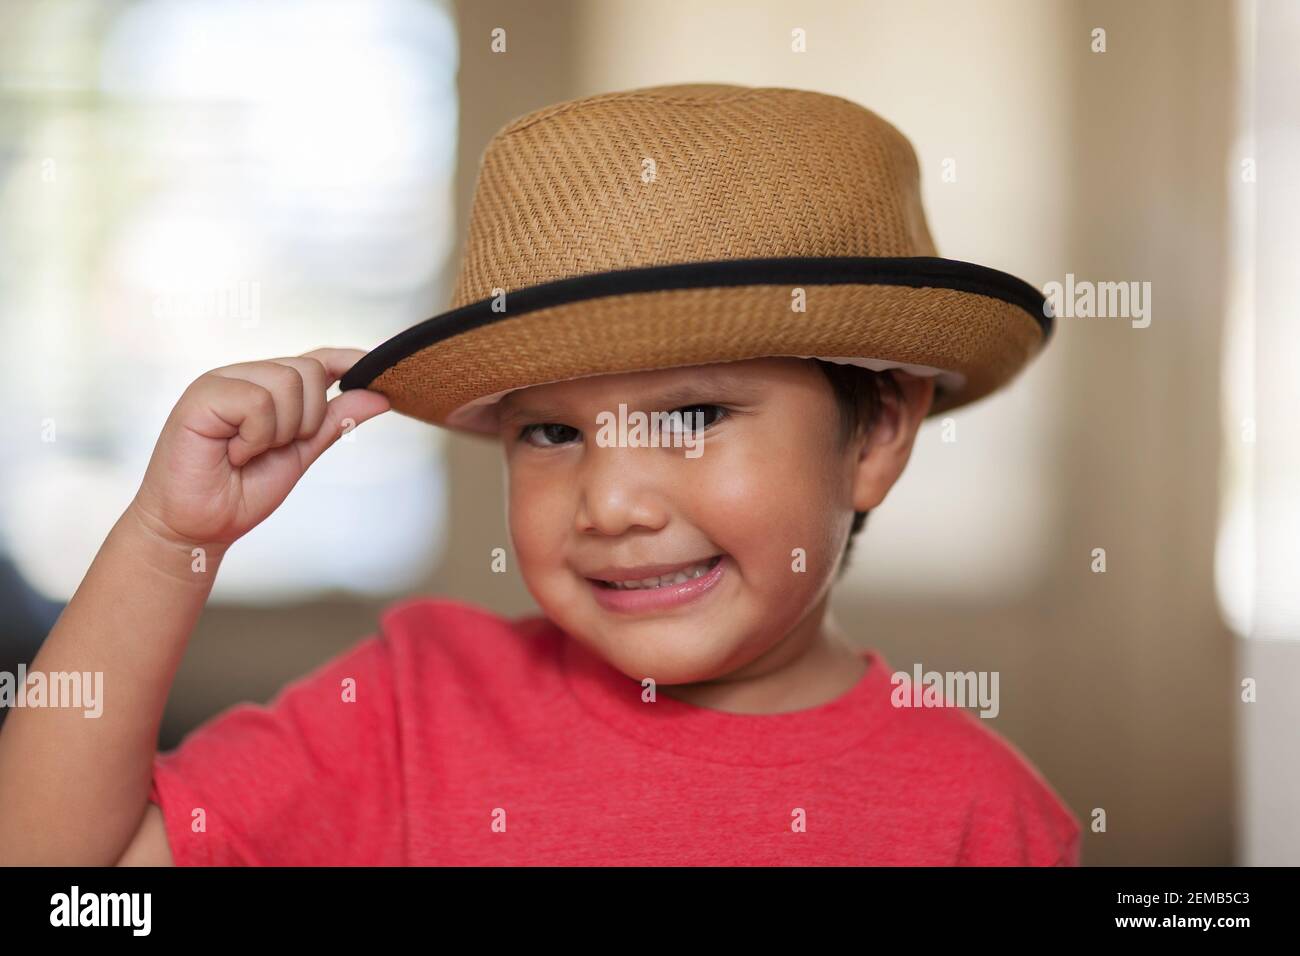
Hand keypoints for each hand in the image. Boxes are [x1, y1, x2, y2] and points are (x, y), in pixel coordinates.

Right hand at [129, 348, 389, 549]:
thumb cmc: (238, 493)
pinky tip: (231, 452)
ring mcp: (221, 381)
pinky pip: (257, 401)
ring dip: (278, 431)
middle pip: (309, 371)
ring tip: (246, 451)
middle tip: (270, 449)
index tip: (377, 367)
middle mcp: (244, 376)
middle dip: (305, 420)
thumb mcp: (299, 454)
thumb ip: (332, 423)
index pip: (316, 360)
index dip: (347, 359)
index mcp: (266, 387)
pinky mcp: (202, 394)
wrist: (196, 528)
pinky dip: (255, 437)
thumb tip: (378, 396)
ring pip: (287, 382)